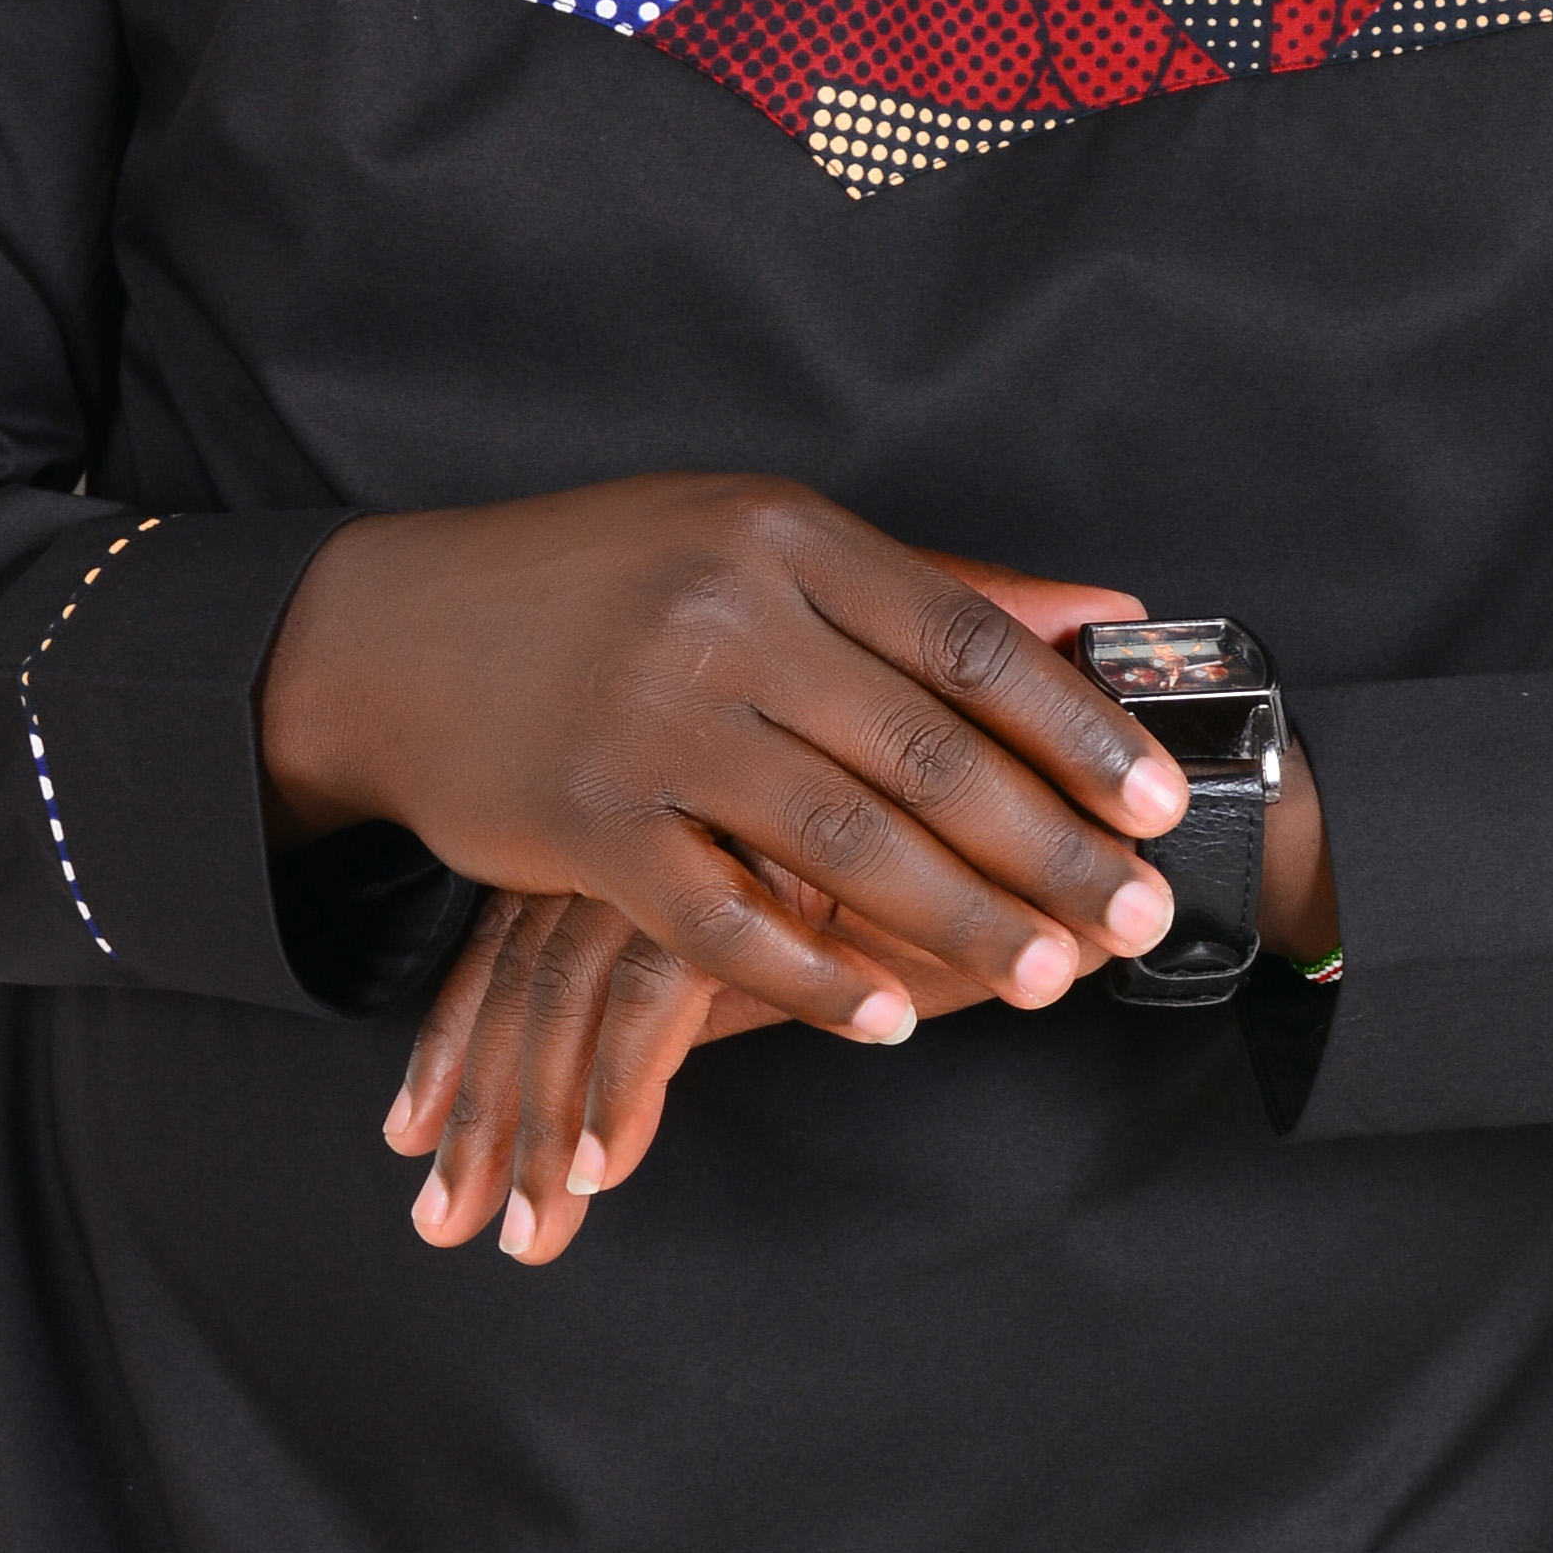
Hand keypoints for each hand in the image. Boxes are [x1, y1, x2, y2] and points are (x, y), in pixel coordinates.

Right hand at [382, 563, 1163, 1263]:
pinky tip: (890, 1016)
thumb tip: (1100, 614)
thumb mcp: (753, 543)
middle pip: (926, 752)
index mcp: (782, 537)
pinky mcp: (587, 821)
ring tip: (1045, 976)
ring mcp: (650, 722)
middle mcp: (722, 618)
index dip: (1077, 729)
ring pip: (843, 842)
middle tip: (1134, 914)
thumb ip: (926, 590)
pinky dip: (817, 978)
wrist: (396, 634)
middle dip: (1048, 846)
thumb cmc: (599, 585)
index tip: (1156, 801)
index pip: (966, 641)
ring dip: (960, 922)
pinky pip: (725, 922)